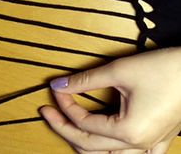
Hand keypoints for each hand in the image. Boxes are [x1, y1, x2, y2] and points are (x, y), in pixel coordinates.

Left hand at [40, 48, 180, 152]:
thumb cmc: (165, 69)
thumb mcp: (120, 71)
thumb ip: (85, 80)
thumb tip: (59, 84)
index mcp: (129, 131)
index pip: (83, 122)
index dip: (65, 105)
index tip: (56, 90)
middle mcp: (138, 144)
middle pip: (88, 145)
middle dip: (64, 127)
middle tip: (48, 112)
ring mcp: (149, 145)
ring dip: (83, 142)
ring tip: (67, 128)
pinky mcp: (157, 139)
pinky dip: (111, 152)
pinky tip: (105, 148)